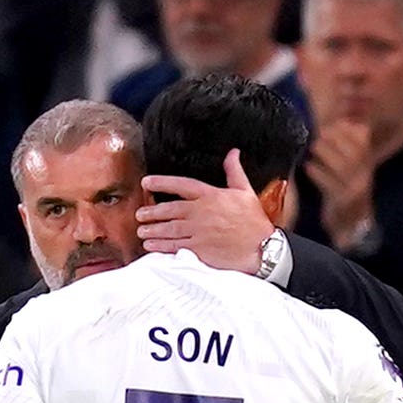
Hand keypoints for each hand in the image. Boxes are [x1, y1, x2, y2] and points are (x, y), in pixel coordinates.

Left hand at [137, 149, 274, 273]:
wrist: (262, 248)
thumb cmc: (254, 220)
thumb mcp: (245, 191)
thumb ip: (234, 171)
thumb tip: (233, 153)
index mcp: (210, 196)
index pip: (181, 185)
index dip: (161, 182)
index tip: (146, 182)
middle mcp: (201, 212)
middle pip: (169, 210)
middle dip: (152, 212)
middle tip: (140, 214)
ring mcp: (198, 232)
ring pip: (169, 229)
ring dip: (152, 229)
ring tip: (141, 230)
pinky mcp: (199, 249)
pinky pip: (175, 246)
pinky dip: (160, 246)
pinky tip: (151, 246)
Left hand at [304, 120, 375, 251]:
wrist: (351, 226)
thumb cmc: (344, 191)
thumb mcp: (348, 167)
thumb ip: (342, 146)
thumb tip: (333, 120)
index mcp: (366, 162)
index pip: (363, 138)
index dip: (346, 128)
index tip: (331, 123)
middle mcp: (364, 175)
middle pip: (354, 151)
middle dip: (335, 138)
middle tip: (318, 134)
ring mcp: (355, 190)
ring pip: (344, 166)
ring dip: (325, 153)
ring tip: (312, 147)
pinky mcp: (342, 203)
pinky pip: (331, 185)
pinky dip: (318, 174)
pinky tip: (308, 167)